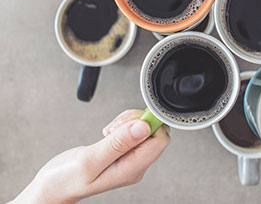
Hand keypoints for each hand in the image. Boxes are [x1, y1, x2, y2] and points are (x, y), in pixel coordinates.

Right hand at [11, 110, 169, 203]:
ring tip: (109, 130)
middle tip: (115, 126)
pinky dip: (122, 126)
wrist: (53, 187)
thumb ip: (118, 143)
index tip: (130, 119)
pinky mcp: (124, 152)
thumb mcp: (90, 160)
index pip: (160, 140)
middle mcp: (135, 165)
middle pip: (154, 132)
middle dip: (137, 120)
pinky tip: (109, 133)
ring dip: (128, 122)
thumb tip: (144, 127)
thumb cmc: (66, 179)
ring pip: (144, 129)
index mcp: (132, 169)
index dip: (150, 124)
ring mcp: (130, 158)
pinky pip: (133, 132)